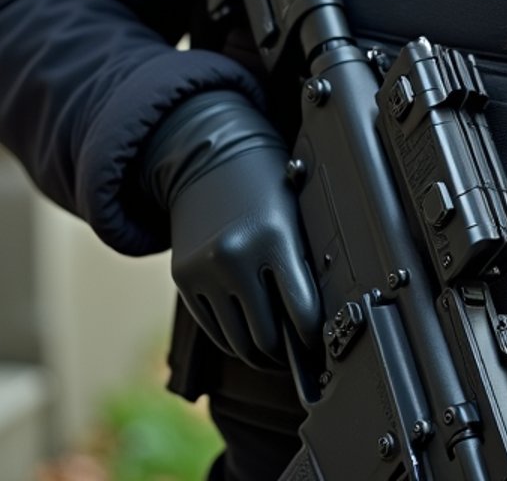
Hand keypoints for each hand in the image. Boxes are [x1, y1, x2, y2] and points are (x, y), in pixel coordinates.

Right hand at [140, 92, 320, 366]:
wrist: (209, 157)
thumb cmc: (263, 185)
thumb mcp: (292, 215)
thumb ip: (301, 264)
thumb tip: (316, 323)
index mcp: (273, 236)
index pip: (301, 311)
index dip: (313, 337)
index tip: (319, 344)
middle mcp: (235, 256)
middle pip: (266, 337)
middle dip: (285, 352)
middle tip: (298, 353)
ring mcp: (205, 271)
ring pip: (238, 342)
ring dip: (259, 353)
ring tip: (274, 348)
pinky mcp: (184, 280)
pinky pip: (213, 331)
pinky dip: (233, 339)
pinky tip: (247, 333)